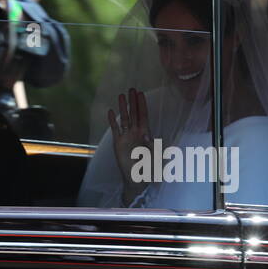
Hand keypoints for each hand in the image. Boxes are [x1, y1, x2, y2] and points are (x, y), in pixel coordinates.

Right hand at [107, 87, 151, 203]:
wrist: (138, 179)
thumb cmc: (150, 168)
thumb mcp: (156, 156)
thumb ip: (153, 146)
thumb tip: (147, 136)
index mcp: (146, 134)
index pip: (143, 116)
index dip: (142, 105)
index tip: (141, 94)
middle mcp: (135, 133)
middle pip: (134, 114)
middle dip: (133, 102)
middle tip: (131, 89)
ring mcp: (126, 137)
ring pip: (124, 119)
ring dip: (123, 107)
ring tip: (121, 95)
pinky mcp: (118, 143)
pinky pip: (115, 130)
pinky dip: (113, 121)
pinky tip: (111, 112)